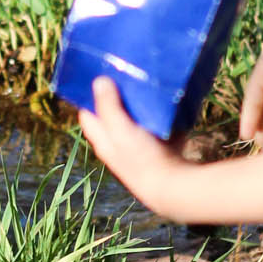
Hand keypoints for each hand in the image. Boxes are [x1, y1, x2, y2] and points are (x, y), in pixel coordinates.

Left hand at [77, 78, 187, 211]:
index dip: (90, 95)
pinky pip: (161, 128)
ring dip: (142, 105)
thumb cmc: (142, 158)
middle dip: (119, 96)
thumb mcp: (121, 129)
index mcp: (104, 141)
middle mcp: (119, 146)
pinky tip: (170, 101)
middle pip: (113, 116)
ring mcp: (141, 149)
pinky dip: (164, 117)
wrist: (173, 188)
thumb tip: (99, 80)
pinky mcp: (162, 150)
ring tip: (148, 82)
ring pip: (138, 121)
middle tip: (127, 73)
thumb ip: (109, 106)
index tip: (99, 73)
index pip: (89, 114)